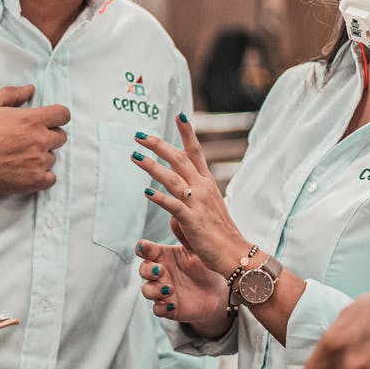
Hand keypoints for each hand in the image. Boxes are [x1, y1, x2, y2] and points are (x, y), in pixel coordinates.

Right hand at [0, 85, 69, 194]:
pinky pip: (51, 178)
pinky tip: (28, 171)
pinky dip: (43, 175)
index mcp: (33, 119)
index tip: (47, 121)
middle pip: (61, 137)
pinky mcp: (34, 181)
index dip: (56, 116)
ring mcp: (39, 162)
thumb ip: (12, 94)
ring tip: (22, 156)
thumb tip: (30, 89)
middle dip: (49, 136)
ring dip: (42, 156)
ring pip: (53, 157)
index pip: (63, 115)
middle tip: (30, 139)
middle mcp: (40, 140)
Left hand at [133, 114, 247, 272]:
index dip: (187, 133)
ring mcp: (198, 202)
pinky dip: (159, 197)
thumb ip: (189, 203)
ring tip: (134, 155)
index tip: (179, 115)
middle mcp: (203, 188)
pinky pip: (173, 205)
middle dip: (159, 145)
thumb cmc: (219, 234)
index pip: (196, 152)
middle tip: (139, 135)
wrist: (235, 253)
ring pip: (172, 177)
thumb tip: (173, 206)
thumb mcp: (205, 211)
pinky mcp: (192, 220)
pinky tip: (146, 192)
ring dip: (151, 165)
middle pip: (179, 159)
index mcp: (208, 183)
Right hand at [135, 239, 231, 334]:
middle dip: (148, 270)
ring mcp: (162, 291)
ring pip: (147, 290)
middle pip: (143, 269)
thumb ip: (186, 236)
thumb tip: (176, 218)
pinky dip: (162, 307)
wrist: (217, 292)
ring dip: (155, 290)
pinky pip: (158, 309)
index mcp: (163, 256)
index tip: (145, 248)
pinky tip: (172, 304)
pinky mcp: (168, 307)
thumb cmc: (204, 267)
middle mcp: (160, 273)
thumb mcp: (197, 250)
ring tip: (170, 289)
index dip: (143, 249)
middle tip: (161, 271)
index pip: (146, 250)